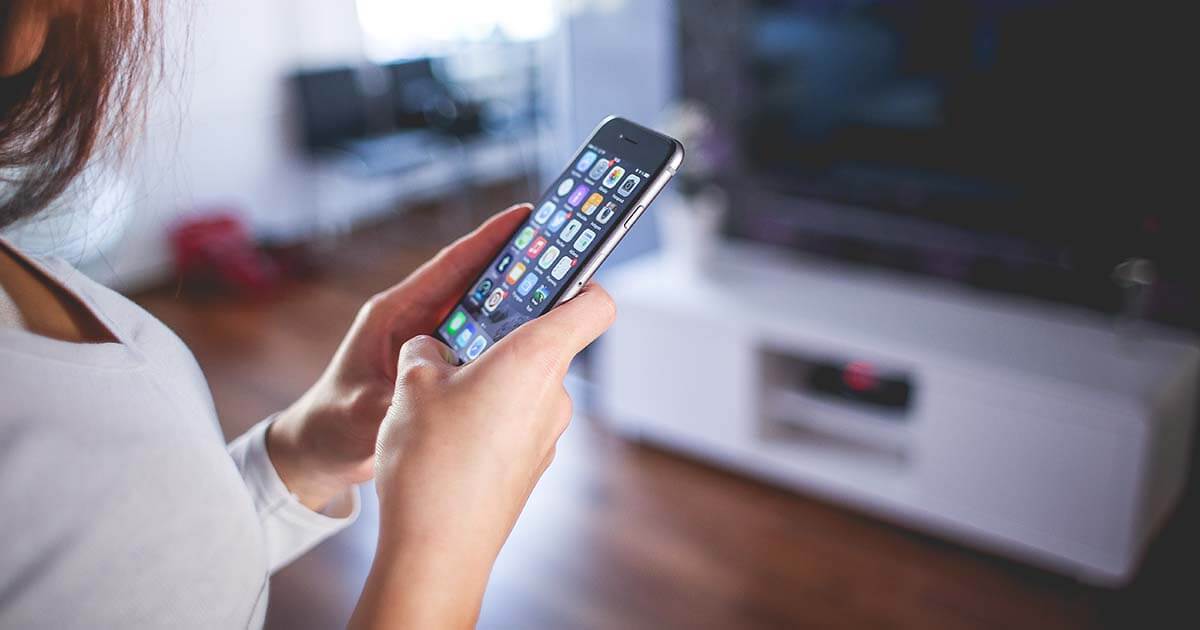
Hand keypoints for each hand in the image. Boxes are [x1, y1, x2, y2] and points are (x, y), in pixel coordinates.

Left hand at [266, 204, 531, 510]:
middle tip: (560, 250)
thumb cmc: (331, 424)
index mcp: (394, 314)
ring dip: (516, 302)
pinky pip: (480, 342)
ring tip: (562, 290)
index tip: (524, 216)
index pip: (449, 267)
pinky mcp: (439, 363)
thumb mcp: (361, 413)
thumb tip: (431, 396)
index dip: (487, 239)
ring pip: (481, 311)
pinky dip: (506, 338)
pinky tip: (537, 340)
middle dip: (515, 265)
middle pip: (474, 282)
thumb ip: (396, 401)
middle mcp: (415, 319)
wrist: (320, 450)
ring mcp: (429, 341)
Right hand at [350, 283, 614, 628]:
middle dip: (501, 336)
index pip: (594, 303)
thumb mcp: (412, 384)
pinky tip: (446, 434)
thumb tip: (432, 348)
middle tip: (458, 337)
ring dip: (488, 379)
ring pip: (524, 385)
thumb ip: (426, 350)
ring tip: (437, 395)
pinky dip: (488, 416)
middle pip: (546, 343)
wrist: (438, 550)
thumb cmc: (431, 461)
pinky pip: (515, 422)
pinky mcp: (531, 464)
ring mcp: (547, 434)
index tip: (554, 270)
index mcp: (536, 358)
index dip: (581, 280)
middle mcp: (554, 394)